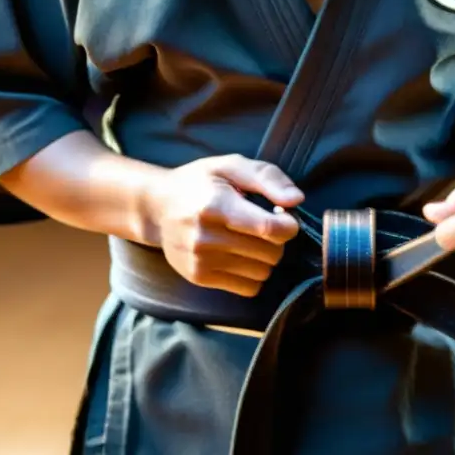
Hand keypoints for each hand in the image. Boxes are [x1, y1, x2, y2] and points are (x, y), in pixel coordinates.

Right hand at [145, 155, 303, 296]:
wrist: (157, 208)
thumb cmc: (200, 184)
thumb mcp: (231, 166)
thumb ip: (268, 178)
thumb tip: (296, 200)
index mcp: (214, 205)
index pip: (268, 228)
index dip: (288, 225)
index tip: (283, 216)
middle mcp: (205, 237)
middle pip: (271, 252)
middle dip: (276, 239)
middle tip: (262, 225)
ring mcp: (200, 261)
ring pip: (263, 272)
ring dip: (265, 258)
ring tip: (248, 239)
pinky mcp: (200, 277)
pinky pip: (249, 288)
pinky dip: (253, 274)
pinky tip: (240, 256)